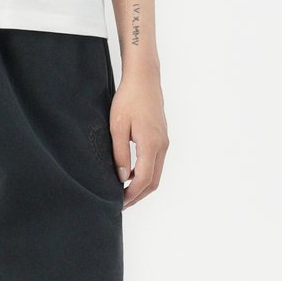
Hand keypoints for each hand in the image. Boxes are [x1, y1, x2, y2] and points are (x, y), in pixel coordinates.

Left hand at [109, 72, 168, 209]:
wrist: (144, 78)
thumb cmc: (128, 98)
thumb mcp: (118, 125)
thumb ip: (120, 152)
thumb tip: (122, 177)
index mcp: (151, 144)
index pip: (144, 179)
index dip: (132, 194)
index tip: (119, 203)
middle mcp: (162, 146)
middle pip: (153, 181)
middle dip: (138, 195)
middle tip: (121, 203)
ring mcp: (164, 141)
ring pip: (156, 172)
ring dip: (142, 185)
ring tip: (124, 190)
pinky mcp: (162, 136)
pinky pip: (156, 162)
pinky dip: (146, 173)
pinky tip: (131, 172)